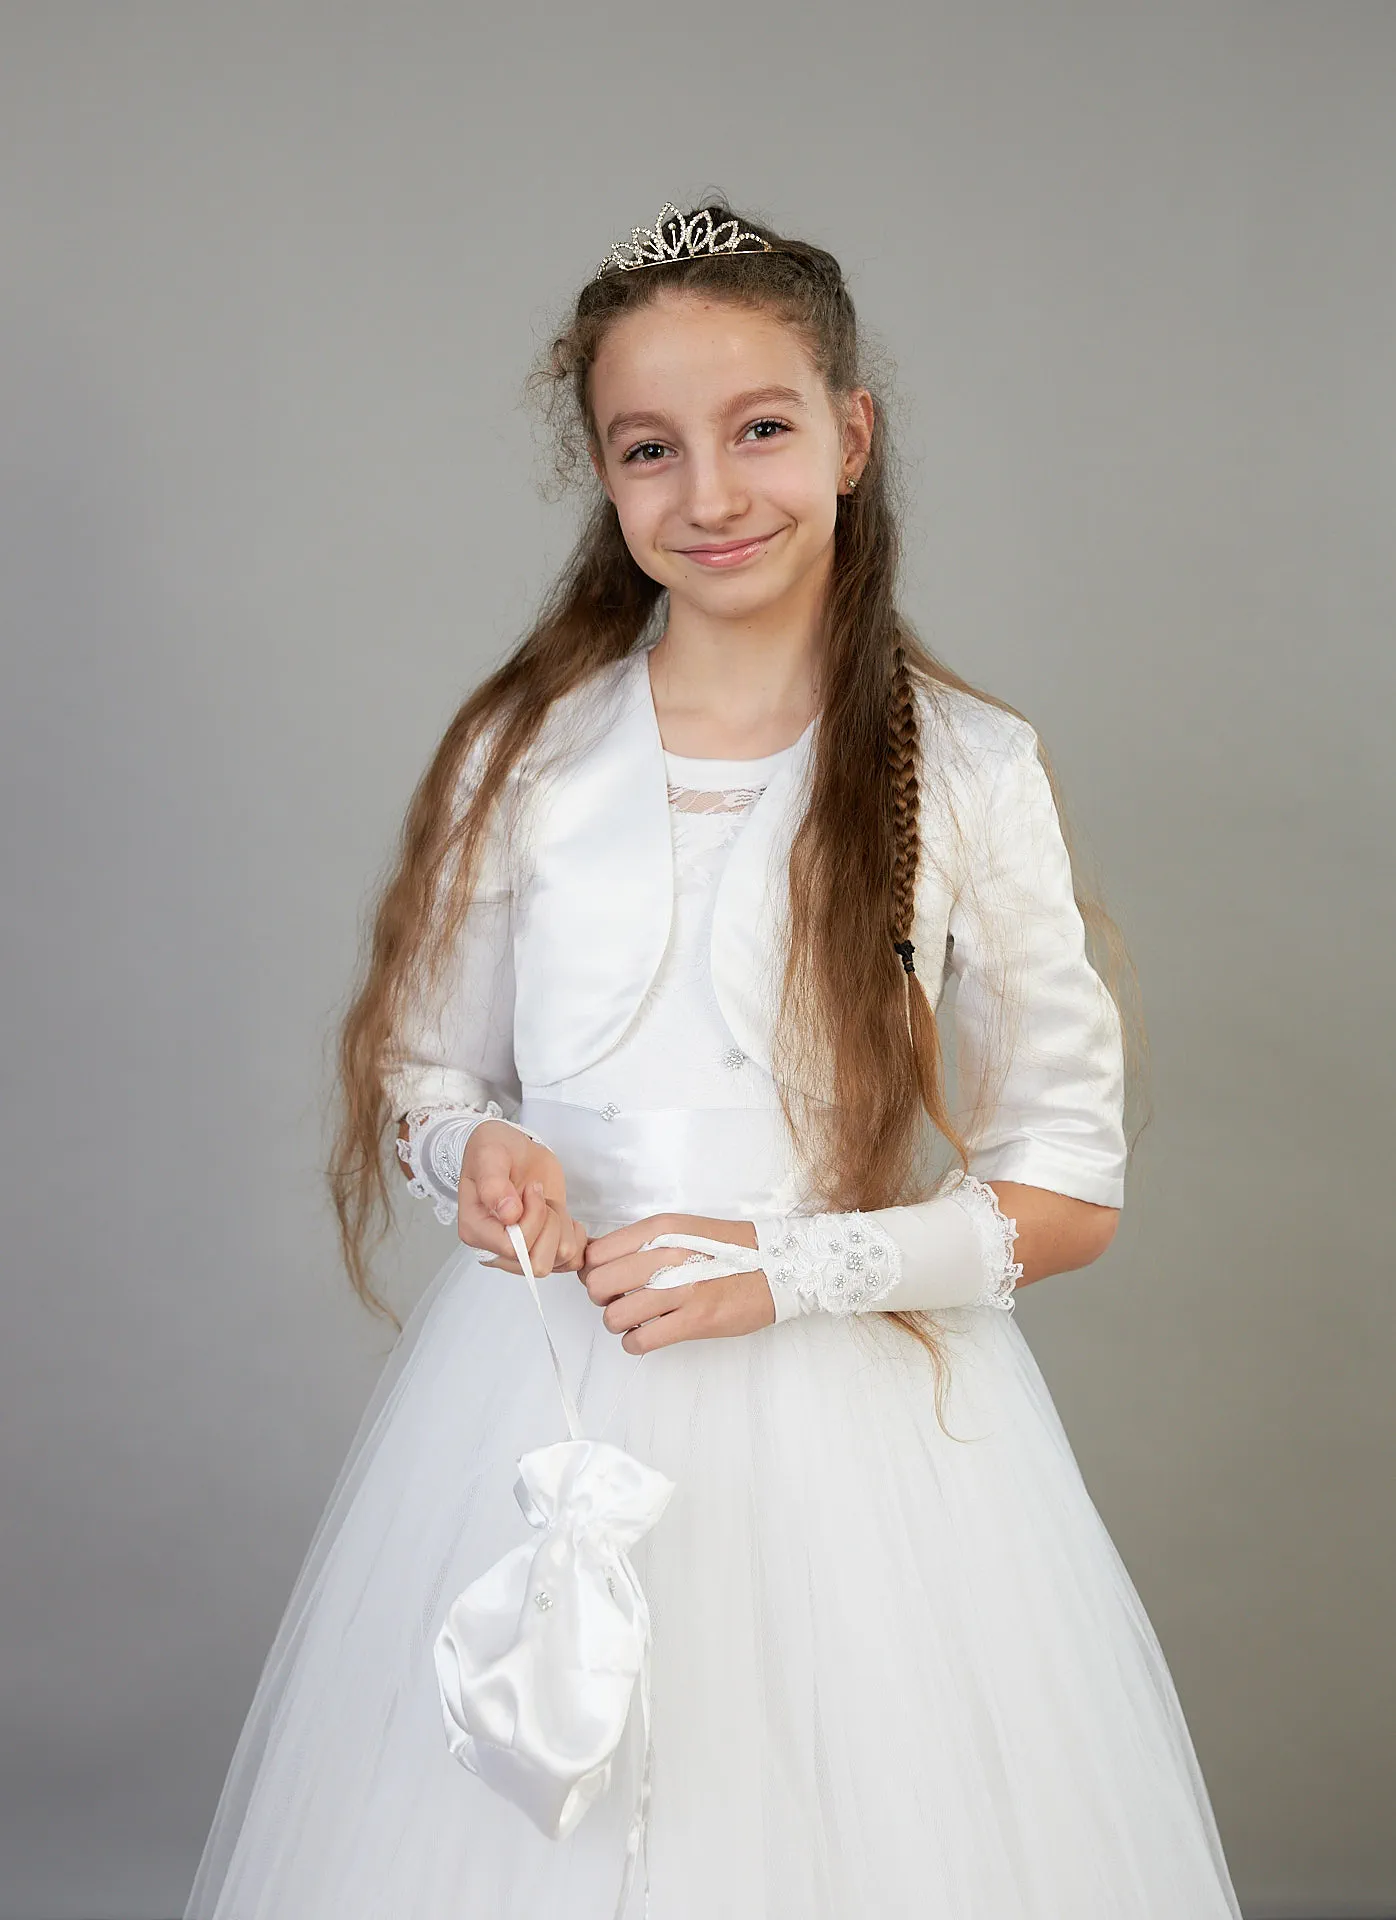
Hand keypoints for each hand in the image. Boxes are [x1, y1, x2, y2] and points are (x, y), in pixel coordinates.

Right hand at [458, 1121, 589, 1276]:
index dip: (531, 1219)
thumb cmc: (495, 1150)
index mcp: (476, 1231)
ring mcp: (522, 1252)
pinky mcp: (545, 1248)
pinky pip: (572, 1260)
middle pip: (537, 1262)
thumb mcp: (489, 1153)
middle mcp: (497, 1249)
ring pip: (559, 1259)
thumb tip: (508, 1215)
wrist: (513, 1150)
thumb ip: (493, 1183)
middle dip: (548, 1223)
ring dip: (561, 1225)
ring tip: (548, 1202)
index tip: (532, 1188)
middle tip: (540, 1195)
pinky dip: (575, 1236)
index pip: (512, 1247)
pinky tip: (562, 1214)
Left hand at [579, 1212, 774, 1353]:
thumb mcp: (681, 1230)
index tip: (607, 1279)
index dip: (594, 1271)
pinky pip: (641, 1341)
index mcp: (660, 1229)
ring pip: (614, 1316)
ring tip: (637, 1320)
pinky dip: (635, 1343)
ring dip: (619, 1324)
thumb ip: (641, 1242)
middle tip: (622, 1300)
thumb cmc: (729, 1249)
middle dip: (603, 1299)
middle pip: (598, 1285)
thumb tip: (597, 1262)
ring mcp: (681, 1289)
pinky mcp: (695, 1320)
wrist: (778, 1265)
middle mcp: (666, 1255)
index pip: (596, 1254)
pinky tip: (648, 1335)